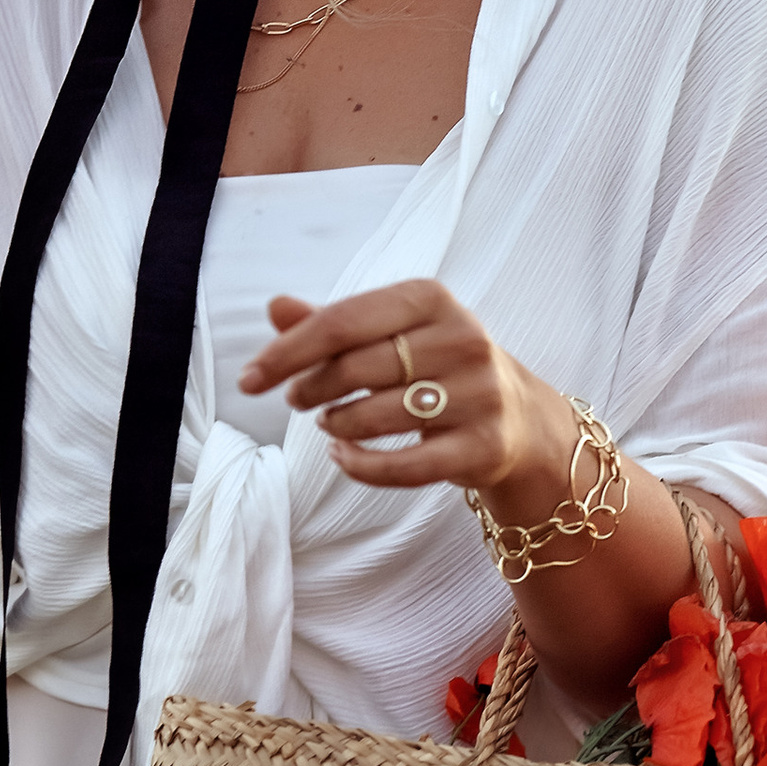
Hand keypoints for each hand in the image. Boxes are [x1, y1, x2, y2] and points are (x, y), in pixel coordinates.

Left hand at [239, 278, 576, 505]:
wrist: (518, 418)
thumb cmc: (436, 367)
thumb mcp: (390, 334)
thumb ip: (333, 324)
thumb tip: (275, 307)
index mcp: (431, 299)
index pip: (342, 322)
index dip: (287, 352)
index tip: (248, 380)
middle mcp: (462, 339)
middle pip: (357, 367)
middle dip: (311, 388)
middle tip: (298, 400)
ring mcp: (478, 394)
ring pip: (377, 416)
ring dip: (338, 424)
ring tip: (331, 422)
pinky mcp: (483, 446)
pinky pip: (404, 466)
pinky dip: (360, 465)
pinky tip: (342, 456)